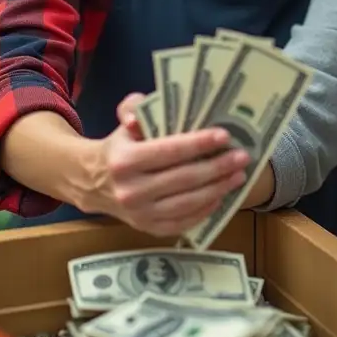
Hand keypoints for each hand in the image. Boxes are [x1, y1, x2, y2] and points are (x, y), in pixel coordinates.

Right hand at [78, 92, 250, 237]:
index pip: (169, 151)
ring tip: (238, 175)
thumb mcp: (124, 121)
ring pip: (187, 203)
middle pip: (184, 179)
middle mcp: (130, 191)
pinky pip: (183, 222)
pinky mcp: (147, 229)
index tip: (225, 136)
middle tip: (242, 157)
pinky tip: (220, 195)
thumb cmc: (120, 145)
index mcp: (124, 161)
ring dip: (218, 189)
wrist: (94, 182)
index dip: (199, 143)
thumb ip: (133, 107)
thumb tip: (137, 118)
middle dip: (218, 167)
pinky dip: (205, 209)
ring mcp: (139, 214)